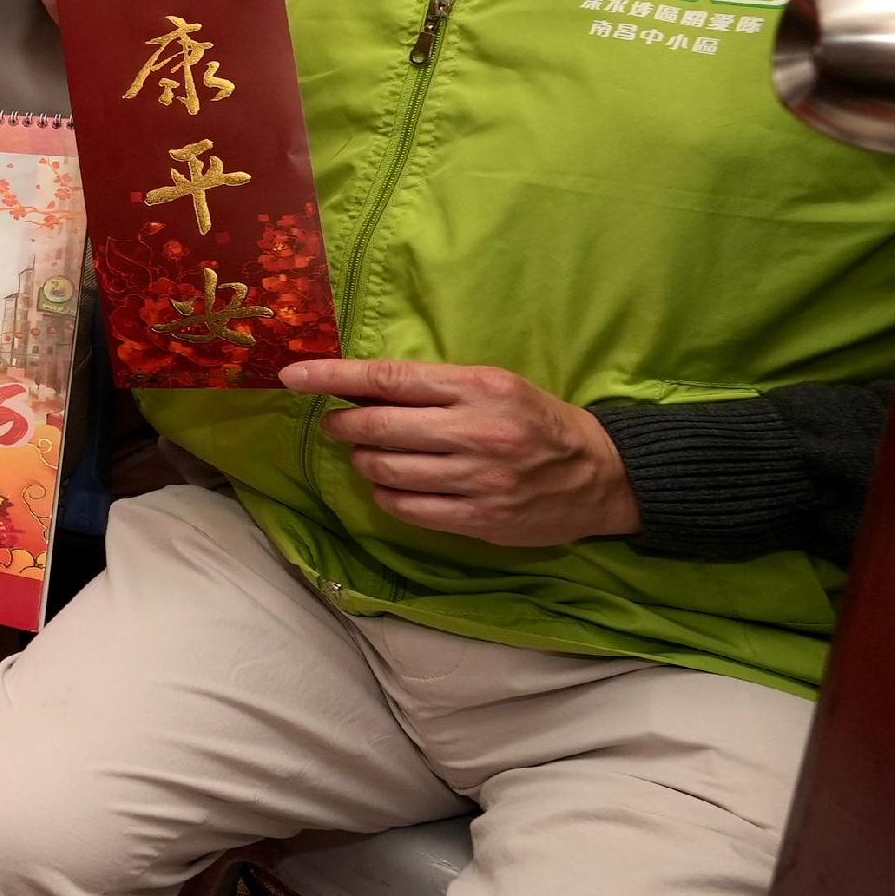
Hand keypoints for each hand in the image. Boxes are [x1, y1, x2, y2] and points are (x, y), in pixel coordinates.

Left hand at [285, 357, 640, 548]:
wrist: (601, 476)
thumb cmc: (536, 421)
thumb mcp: (493, 386)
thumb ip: (432, 388)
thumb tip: (358, 388)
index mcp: (480, 388)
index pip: (389, 379)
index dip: (334, 377)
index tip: (293, 376)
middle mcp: (477, 433)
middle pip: (378, 428)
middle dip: (344, 424)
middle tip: (339, 423)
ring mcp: (478, 480)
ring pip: (385, 470)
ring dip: (363, 461)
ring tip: (371, 454)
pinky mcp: (479, 520)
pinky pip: (406, 508)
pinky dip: (385, 493)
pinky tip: (392, 484)